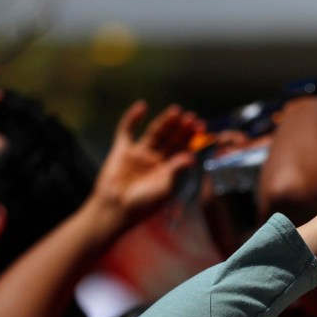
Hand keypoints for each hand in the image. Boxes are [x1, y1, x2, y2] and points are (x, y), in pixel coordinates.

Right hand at [89, 102, 202, 229]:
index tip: (201, 127)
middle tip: (191, 117)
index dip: (191, 138)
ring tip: (176, 111)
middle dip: (181, 128)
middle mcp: (155, 159)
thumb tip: (192, 157)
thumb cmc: (143, 204)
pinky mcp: (122, 150)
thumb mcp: (165, 188)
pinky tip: (142, 106)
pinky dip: (132, 118)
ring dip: (164, 121)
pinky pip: (127, 130)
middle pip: (171, 138)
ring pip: (154, 132)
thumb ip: (176, 170)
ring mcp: (139, 153)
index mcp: (168, 169)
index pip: (182, 149)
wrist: (115, 209)